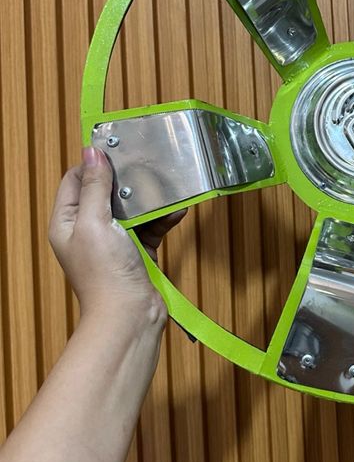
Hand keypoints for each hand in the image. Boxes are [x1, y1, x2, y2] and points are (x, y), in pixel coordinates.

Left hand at [49, 147, 185, 319]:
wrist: (130, 315)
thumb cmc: (105, 272)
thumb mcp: (94, 223)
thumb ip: (95, 187)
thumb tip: (91, 152)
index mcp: (67, 221)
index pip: (76, 179)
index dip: (94, 163)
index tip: (117, 146)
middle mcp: (88, 228)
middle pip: (106, 190)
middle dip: (127, 177)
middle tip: (146, 160)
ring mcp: (114, 239)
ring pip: (132, 207)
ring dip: (150, 197)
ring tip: (168, 183)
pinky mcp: (138, 249)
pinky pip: (151, 224)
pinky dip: (164, 216)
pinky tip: (178, 207)